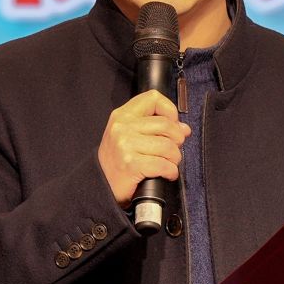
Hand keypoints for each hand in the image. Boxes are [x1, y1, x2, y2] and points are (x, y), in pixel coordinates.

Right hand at [97, 89, 189, 206]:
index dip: (169, 110)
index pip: (152, 98)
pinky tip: (166, 174)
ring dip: (174, 158)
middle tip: (173, 149)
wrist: (99, 185)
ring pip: (168, 146)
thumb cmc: (117, 161)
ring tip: (168, 163)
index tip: (173, 123)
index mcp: (122, 115)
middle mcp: (122, 127)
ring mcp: (126, 145)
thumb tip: (183, 128)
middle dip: (177, 139)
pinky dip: (171, 171)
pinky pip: (163, 165)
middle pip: (166, 124)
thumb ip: (154, 127)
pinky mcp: (131, 164)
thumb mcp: (129, 135)